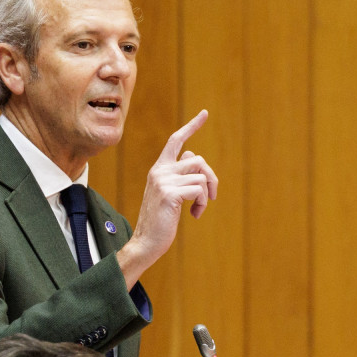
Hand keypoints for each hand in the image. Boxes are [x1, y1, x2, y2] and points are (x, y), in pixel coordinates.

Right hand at [117, 110, 216, 287]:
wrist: (146, 242)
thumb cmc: (160, 221)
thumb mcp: (169, 194)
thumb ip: (179, 175)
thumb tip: (193, 158)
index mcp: (159, 169)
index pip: (176, 141)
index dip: (191, 126)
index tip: (204, 113)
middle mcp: (160, 171)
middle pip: (198, 160)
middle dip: (211, 178)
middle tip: (211, 197)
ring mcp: (163, 181)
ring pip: (201, 175)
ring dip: (207, 194)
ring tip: (198, 209)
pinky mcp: (170, 194)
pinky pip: (199, 190)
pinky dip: (202, 203)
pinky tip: (194, 215)